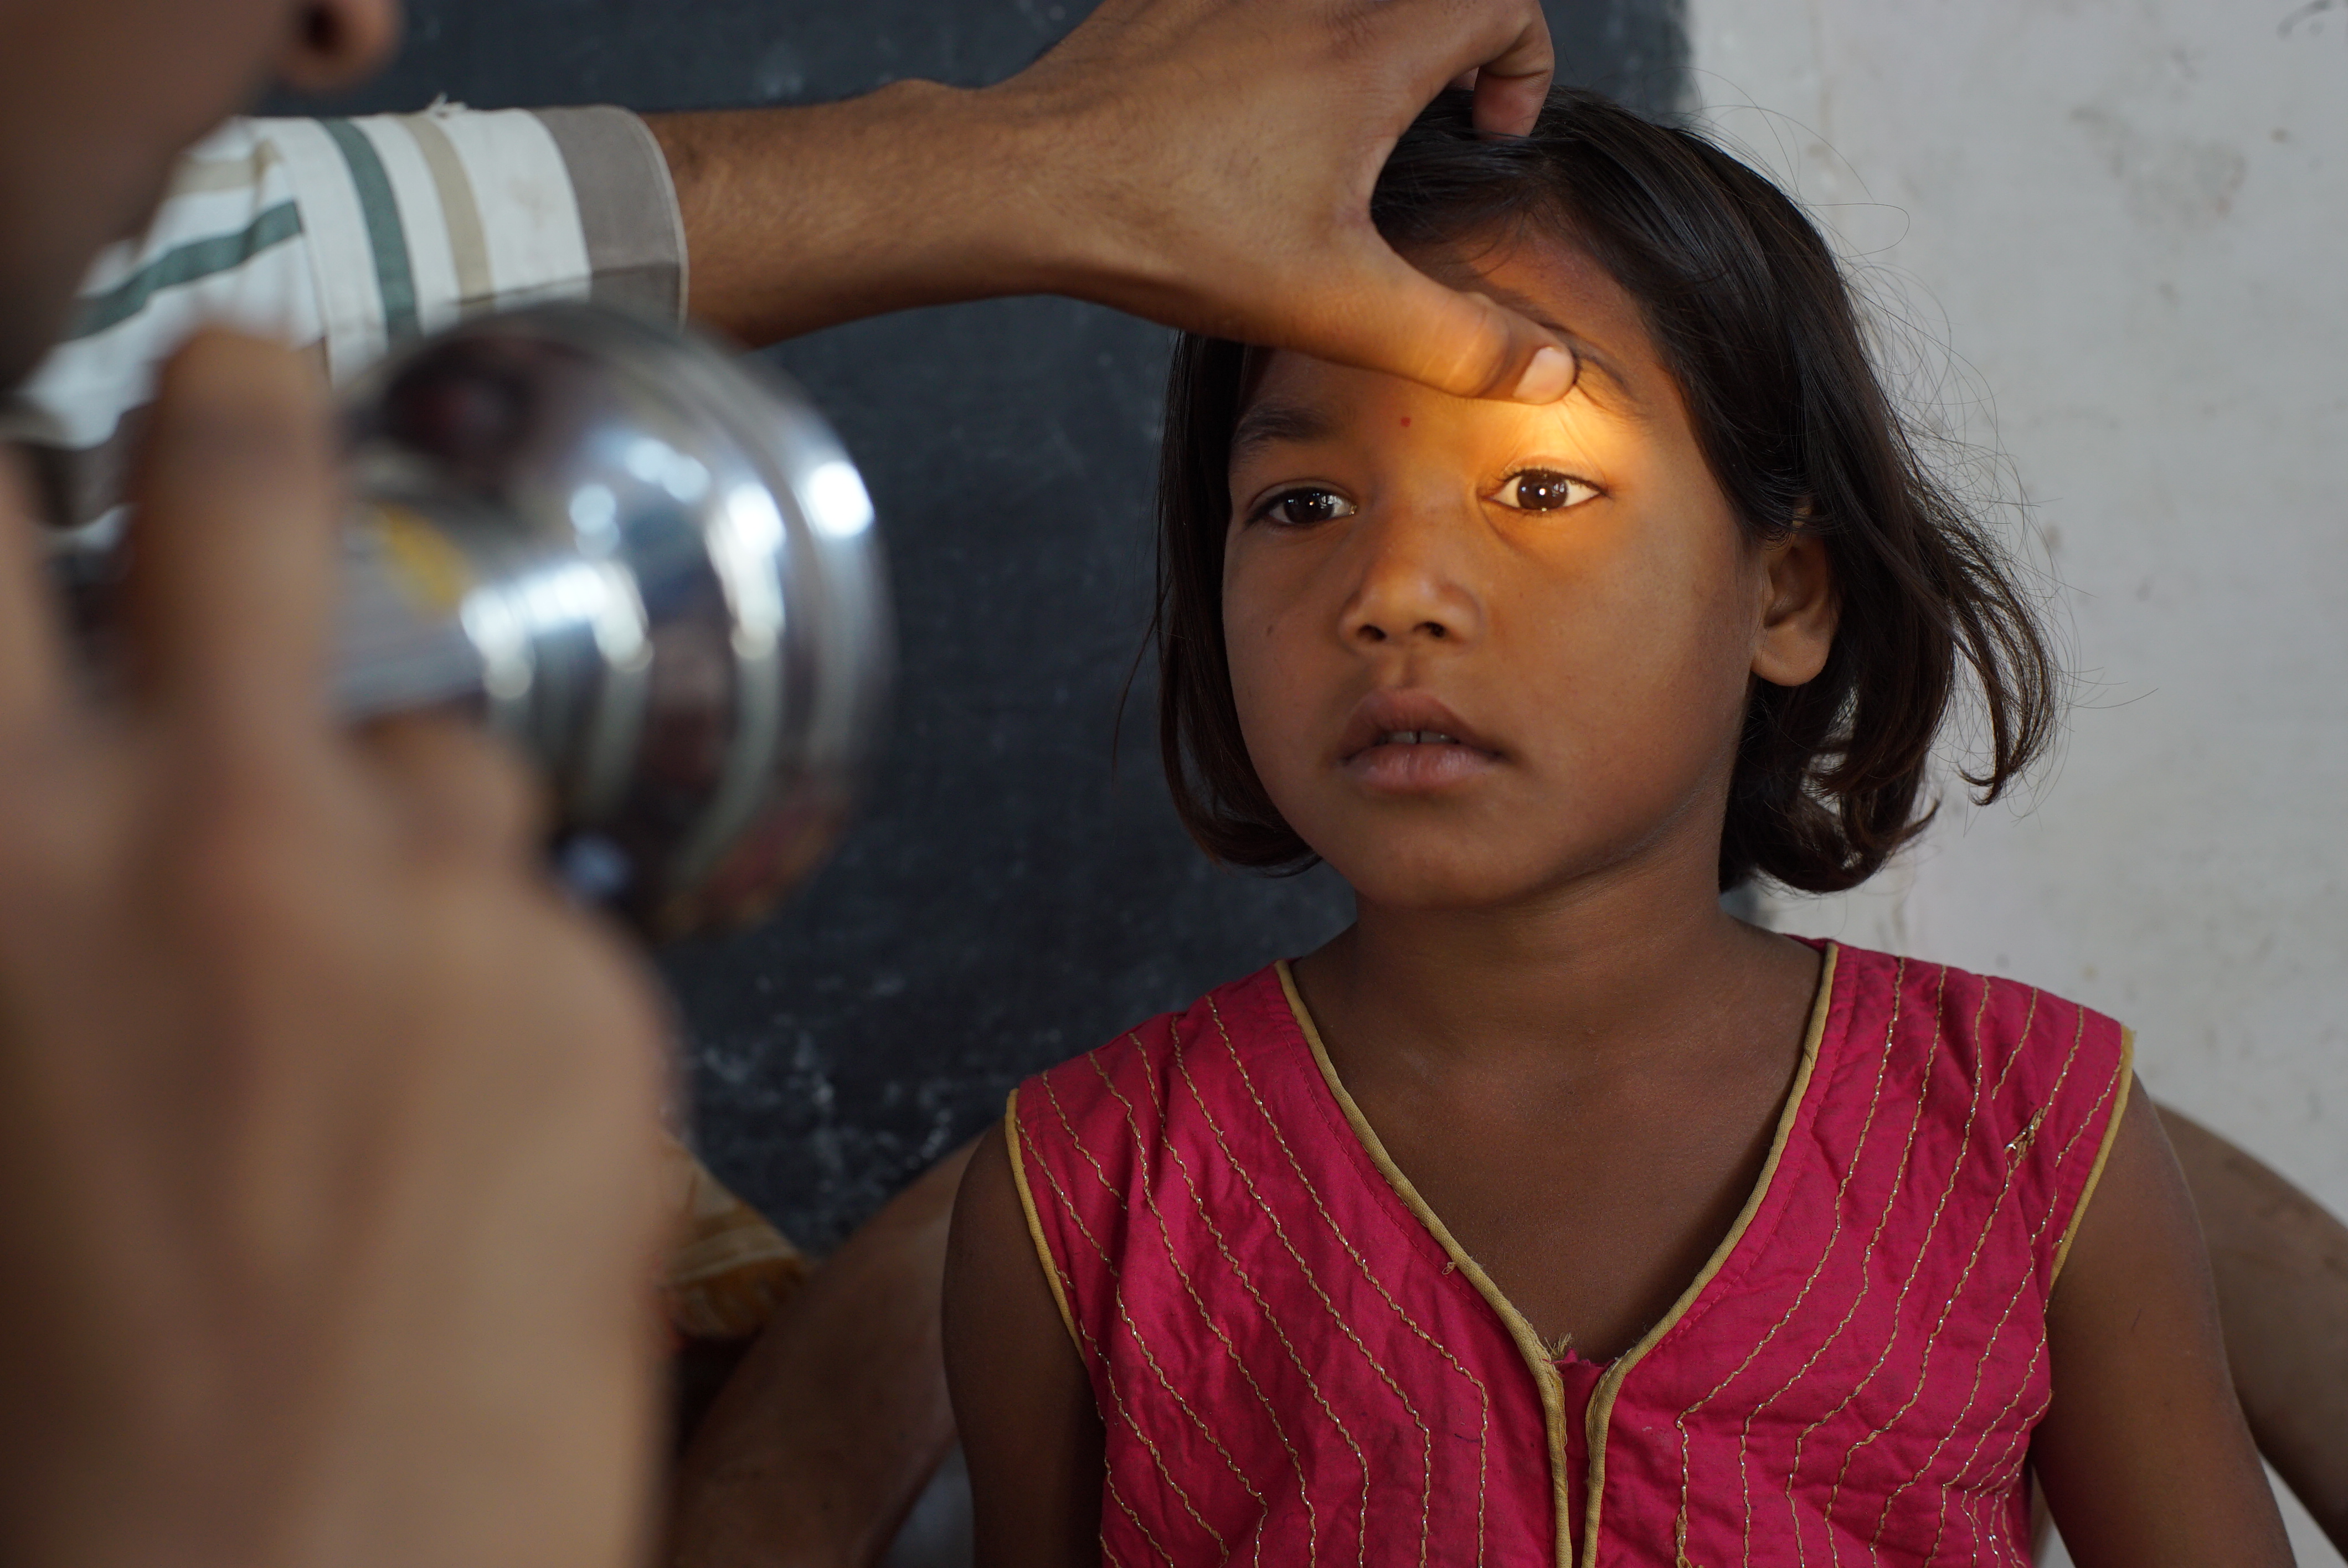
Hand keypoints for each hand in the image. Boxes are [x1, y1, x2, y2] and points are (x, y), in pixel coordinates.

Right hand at [0, 333, 669, 1567]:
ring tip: (365, 999)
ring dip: (402, 825)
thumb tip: (63, 804)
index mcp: (16, 859)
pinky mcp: (602, 1001)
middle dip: (244, 421)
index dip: (13, 466)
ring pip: (441, 752)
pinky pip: (548, 916)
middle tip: (251, 402)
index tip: (44, 444)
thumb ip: (39, 893)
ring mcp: (447, 907)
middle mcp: (234, 838)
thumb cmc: (83, 1394)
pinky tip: (461, 1127)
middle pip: (258, 480)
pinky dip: (507, 977)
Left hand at [655, 0, 1573, 401]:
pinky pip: (1253, 2)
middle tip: (1421, 127)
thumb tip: (1551, 371)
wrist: (1028, 184)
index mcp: (1368, 49)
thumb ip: (1455, 343)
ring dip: (1363, 43)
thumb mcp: (1333, 306)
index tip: (1484, 132)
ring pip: (1340, 1)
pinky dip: (1276, 36)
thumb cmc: (1171, 234)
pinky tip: (1242, 113)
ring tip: (1335, 127)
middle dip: (1450, 50)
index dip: (1523, 59)